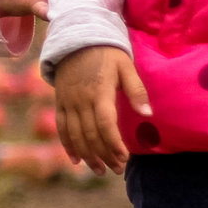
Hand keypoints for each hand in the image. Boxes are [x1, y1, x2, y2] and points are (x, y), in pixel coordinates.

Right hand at [53, 45, 149, 174]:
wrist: (77, 37)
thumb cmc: (107, 53)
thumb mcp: (126, 66)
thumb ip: (136, 90)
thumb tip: (148, 115)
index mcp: (99, 92)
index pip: (105, 125)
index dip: (114, 144)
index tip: (124, 158)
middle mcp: (81, 100)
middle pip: (90, 135)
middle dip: (104, 155)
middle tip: (116, 169)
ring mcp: (68, 102)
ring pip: (75, 135)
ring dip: (87, 155)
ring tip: (100, 170)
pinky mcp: (59, 102)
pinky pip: (61, 128)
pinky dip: (68, 145)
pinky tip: (76, 160)